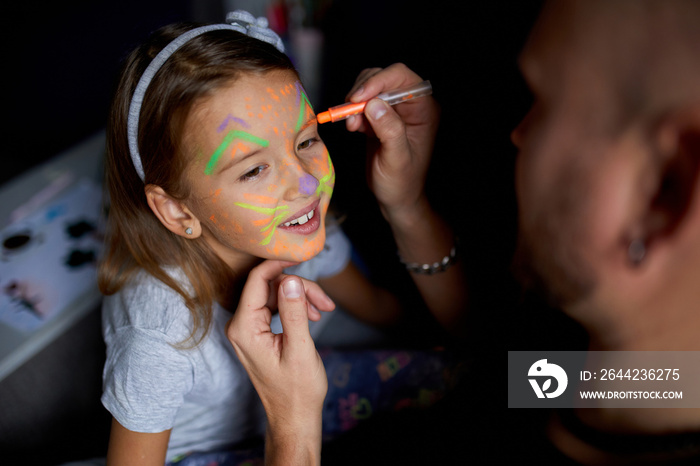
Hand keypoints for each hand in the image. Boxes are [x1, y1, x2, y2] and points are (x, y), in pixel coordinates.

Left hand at [227, 260, 332, 435]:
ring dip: (301, 298)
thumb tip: (290, 280)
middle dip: (299, 288)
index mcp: (244, 328)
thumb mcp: (300, 349)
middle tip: (325, 303)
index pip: (257, 281)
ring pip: (276, 295)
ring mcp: (248, 329)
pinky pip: (276, 307)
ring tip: (324, 312)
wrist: (294, 415)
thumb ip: (294, 312)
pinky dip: (296, 308)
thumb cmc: (297, 390)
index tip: (301, 258)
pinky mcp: (258, 332)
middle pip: (270, 286)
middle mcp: (240, 325)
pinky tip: (314, 316)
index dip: (278, 265)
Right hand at [345, 63, 440, 221]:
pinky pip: (362, 103)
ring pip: (370, 87)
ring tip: (352, 124)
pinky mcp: (379, 118)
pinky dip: (353, 112)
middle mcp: (410, 105)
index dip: (378, 81)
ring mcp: (394, 110)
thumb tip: (374, 104)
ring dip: (355, 102)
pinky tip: (353, 128)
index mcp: (424, 109)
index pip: (402, 77)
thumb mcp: (397, 158)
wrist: (395, 198)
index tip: (358, 97)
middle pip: (384, 78)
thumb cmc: (402, 183)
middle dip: (363, 91)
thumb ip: (390, 130)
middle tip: (350, 111)